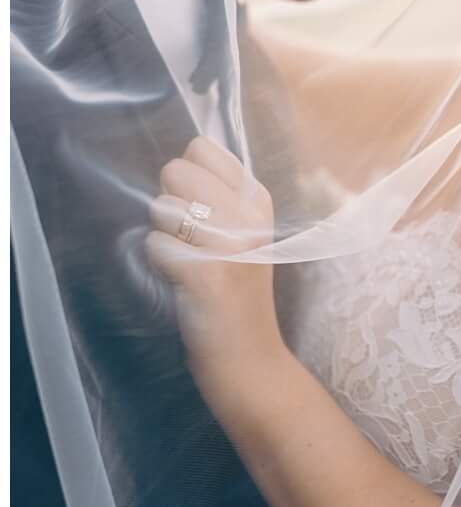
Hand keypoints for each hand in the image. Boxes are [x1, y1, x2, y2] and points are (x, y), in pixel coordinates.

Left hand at [143, 136, 285, 399]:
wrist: (250, 358)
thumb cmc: (238, 295)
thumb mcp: (245, 236)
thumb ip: (222, 197)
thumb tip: (183, 161)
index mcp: (260, 200)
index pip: (202, 148)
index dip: (188, 177)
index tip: (204, 213)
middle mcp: (250, 215)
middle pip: (175, 170)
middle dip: (171, 204)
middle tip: (193, 242)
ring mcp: (230, 243)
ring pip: (161, 207)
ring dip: (165, 236)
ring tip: (191, 263)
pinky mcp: (205, 272)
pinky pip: (154, 245)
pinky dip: (160, 265)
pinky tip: (184, 283)